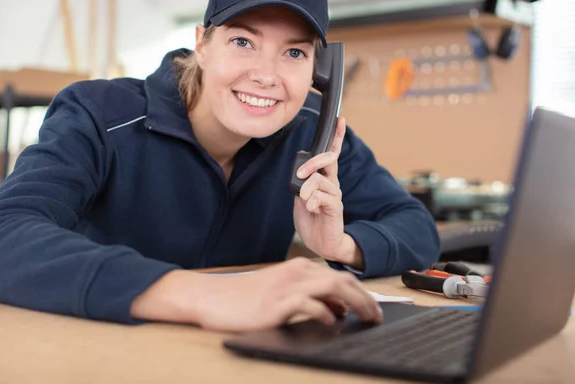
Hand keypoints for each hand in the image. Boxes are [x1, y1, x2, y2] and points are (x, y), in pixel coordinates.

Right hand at [194, 258, 382, 331]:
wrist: (211, 296)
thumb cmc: (244, 296)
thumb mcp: (281, 290)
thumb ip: (309, 295)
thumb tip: (339, 308)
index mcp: (298, 267)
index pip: (339, 277)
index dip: (361, 292)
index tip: (373, 307)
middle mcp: (296, 273)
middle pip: (343, 281)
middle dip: (366, 298)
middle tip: (378, 316)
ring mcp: (287, 286)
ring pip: (334, 288)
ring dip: (356, 303)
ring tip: (368, 318)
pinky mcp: (277, 303)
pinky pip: (310, 304)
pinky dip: (326, 313)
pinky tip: (332, 322)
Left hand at [293, 118, 362, 267]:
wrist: (320, 243)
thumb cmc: (311, 220)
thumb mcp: (301, 198)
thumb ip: (302, 183)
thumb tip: (301, 174)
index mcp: (324, 179)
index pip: (332, 154)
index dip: (337, 137)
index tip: (341, 119)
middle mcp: (332, 184)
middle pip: (328, 160)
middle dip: (312, 163)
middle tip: (300, 176)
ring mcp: (335, 195)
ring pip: (318, 180)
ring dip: (306, 191)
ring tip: (306, 203)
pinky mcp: (335, 207)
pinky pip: (320, 197)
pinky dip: (311, 203)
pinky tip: (312, 211)